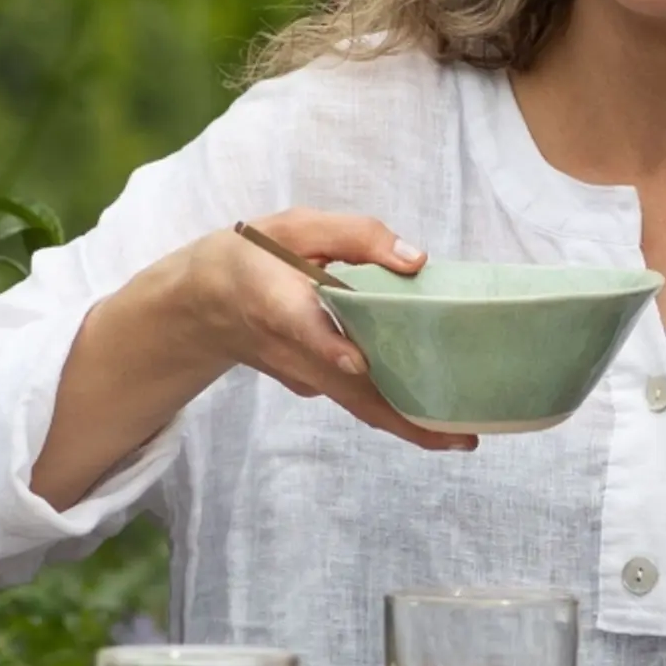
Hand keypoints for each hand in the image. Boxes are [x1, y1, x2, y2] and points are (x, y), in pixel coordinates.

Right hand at [148, 211, 475, 453]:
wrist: (204, 304)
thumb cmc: (254, 257)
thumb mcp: (295, 227)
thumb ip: (355, 235)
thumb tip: (416, 260)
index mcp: (279, 302)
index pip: (304, 328)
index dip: (330, 345)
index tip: (356, 361)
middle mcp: (291, 351)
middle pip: (350, 392)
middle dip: (404, 420)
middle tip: (461, 438)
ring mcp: (301, 376)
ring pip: (358, 405)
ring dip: (407, 425)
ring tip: (461, 437)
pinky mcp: (310, 384)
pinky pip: (355, 399)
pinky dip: (393, 408)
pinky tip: (435, 408)